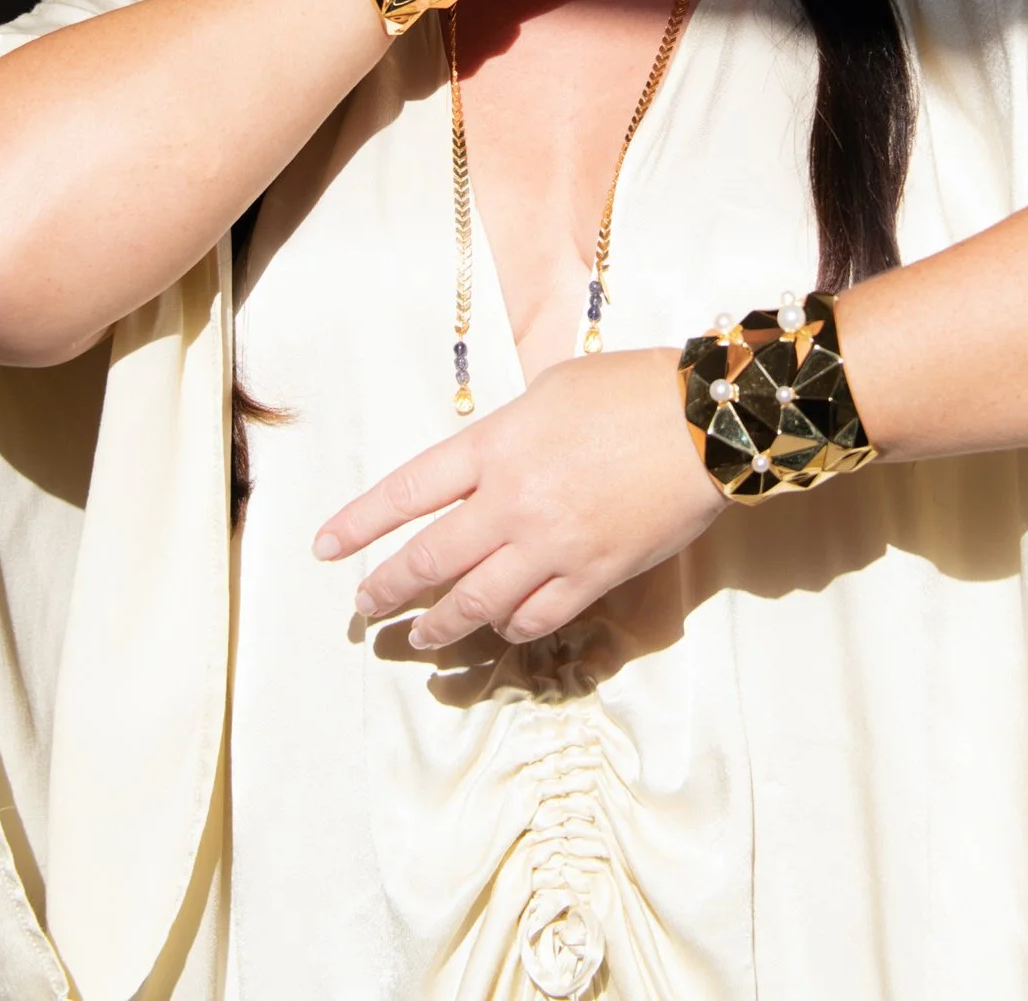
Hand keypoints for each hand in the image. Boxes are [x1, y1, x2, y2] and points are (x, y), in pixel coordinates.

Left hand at [312, 347, 728, 647]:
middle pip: (428, 559)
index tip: (325, 548)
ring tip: (418, 637)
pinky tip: (498, 628)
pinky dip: (509, 627)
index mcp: (493, 446)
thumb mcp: (550, 389)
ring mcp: (550, 545)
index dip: (359, 523)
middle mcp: (510, 502)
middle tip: (363, 607)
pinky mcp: (592, 575)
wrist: (702, 423)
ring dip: (437, 625)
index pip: (406, 491)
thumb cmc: (628, 390)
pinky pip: (535, 617)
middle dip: (385, 588)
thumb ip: (506, 434)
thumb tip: (482, 468)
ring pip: (474, 602)